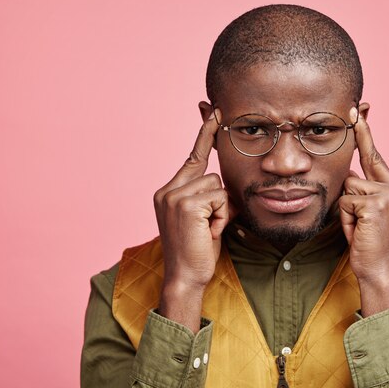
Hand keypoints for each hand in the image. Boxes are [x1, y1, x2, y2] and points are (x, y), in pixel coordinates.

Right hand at [153, 108, 235, 329]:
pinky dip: (221, 216)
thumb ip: (207, 195)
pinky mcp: (184, 203)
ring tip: (207, 230)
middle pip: (211, 174)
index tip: (214, 110)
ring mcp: (173, 195)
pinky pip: (219, 197)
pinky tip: (208, 231)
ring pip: (217, 185)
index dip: (205, 134)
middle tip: (209, 226)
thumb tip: (221, 181)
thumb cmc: (197, 250)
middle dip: (220, 200)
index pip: (193, 157)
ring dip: (221, 210)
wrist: (185, 276)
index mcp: (169, 191)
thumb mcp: (202, 217)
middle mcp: (167, 190)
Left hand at [339, 107, 388, 315]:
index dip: (364, 133)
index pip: (375, 156)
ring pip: (347, 188)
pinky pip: (346, 201)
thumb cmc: (369, 243)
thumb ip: (362, 189)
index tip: (356, 110)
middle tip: (362, 226)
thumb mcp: (366, 212)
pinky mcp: (377, 203)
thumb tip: (346, 172)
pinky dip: (346, 219)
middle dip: (349, 201)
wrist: (378, 271)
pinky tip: (358, 232)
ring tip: (360, 230)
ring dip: (346, 211)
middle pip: (354, 175)